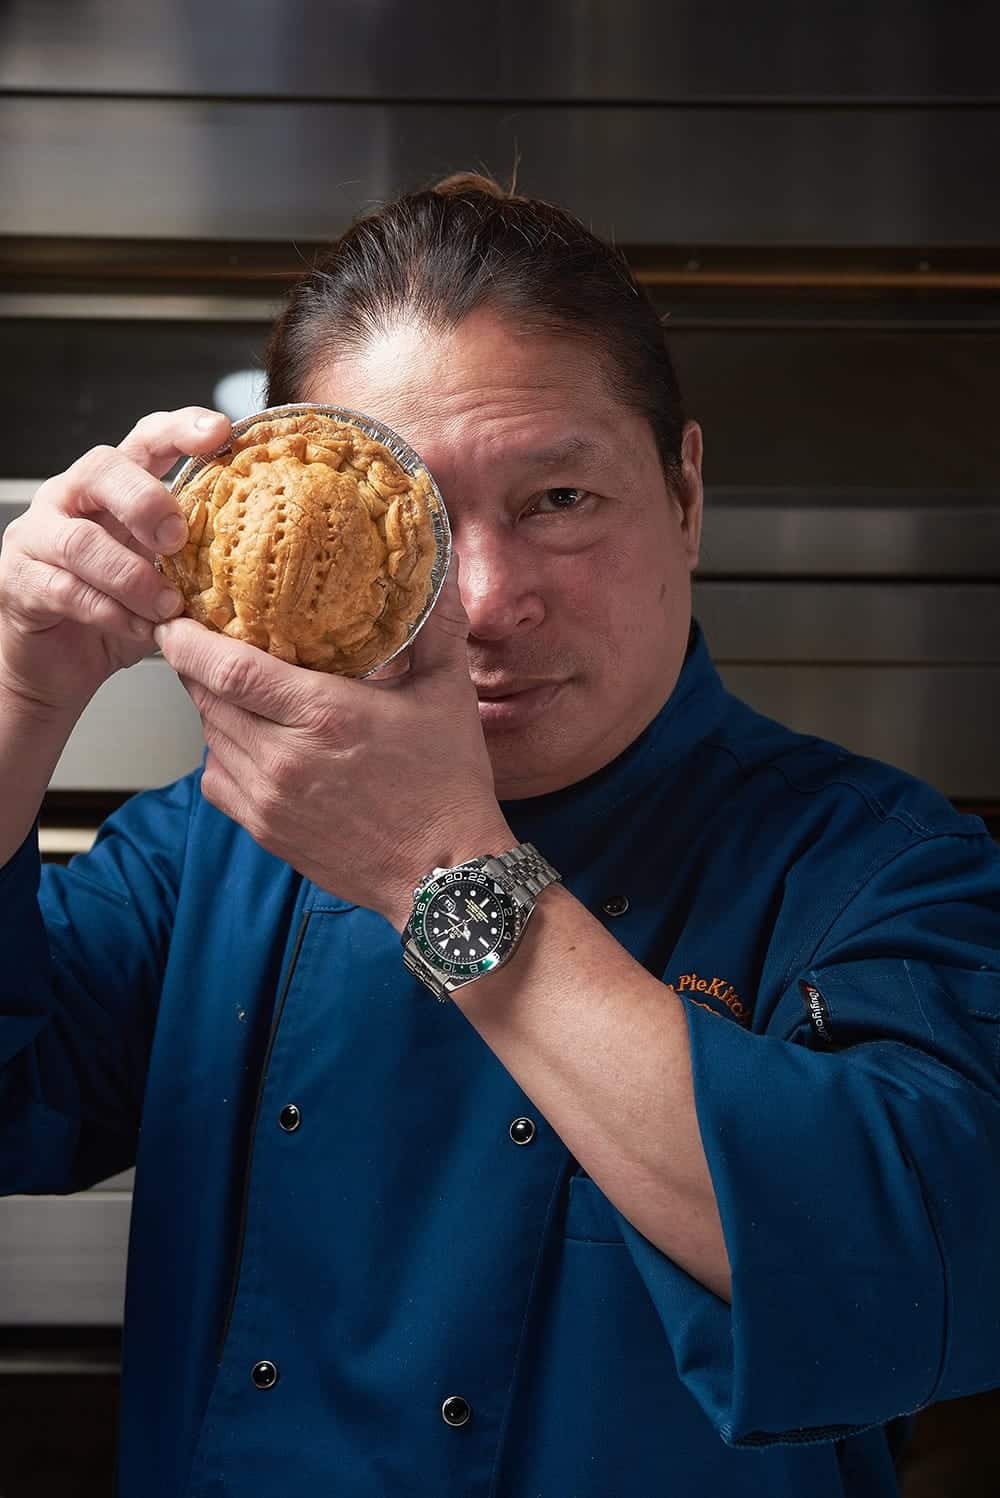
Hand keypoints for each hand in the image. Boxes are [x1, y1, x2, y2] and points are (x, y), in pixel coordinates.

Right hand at [0, 407, 230, 715]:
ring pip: (80, 540)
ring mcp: (37, 537)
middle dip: (146, 500)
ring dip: (132, 575)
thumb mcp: (168, 576)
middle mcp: (70, 499)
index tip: (220, 431)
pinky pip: (65, 590)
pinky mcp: (19, 582)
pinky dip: (111, 612)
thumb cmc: (119, 612)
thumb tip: (266, 548)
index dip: (181, 429)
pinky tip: (141, 630)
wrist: (60, 666)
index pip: (145, 438)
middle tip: (179, 538)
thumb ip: (198, 555)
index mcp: (112, 486)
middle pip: (101, 469)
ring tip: (167, 606)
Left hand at [153, 562, 513, 926]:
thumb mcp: (449, 694)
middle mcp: (283, 757)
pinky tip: (254, 743)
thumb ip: (435, 627)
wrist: (444, 873)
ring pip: (210, 738)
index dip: (189, 639)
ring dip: (215, 710)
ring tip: (237, 690)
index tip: (178, 616)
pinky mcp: (264, 830)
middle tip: (207, 642)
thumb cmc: (447, 784)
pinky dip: (224, 755)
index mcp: (323, 714)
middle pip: (207, 699)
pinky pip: (217, 781)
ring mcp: (268, 798)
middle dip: (199, 667)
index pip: (226, 668)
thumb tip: (435, 570)